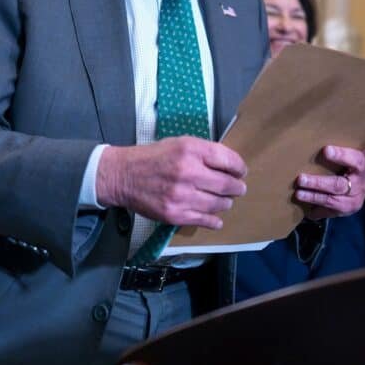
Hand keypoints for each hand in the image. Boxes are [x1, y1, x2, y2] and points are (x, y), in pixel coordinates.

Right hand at [96, 136, 247, 229]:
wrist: (123, 176)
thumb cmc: (153, 157)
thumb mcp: (179, 143)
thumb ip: (204, 152)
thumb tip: (229, 165)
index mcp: (190, 150)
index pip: (228, 160)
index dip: (239, 167)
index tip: (241, 172)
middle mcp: (188, 172)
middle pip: (227, 185)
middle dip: (237, 187)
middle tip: (239, 188)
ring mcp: (181, 196)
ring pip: (218, 204)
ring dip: (226, 203)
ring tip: (225, 201)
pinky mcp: (174, 214)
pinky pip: (204, 220)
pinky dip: (214, 220)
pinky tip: (217, 218)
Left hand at [295, 129, 364, 219]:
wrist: (358, 188)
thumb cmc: (351, 164)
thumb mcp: (358, 151)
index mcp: (362, 165)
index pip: (356, 160)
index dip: (342, 155)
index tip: (325, 150)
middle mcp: (360, 183)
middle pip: (339, 184)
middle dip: (318, 182)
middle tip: (300, 179)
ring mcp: (354, 200)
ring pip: (333, 201)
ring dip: (314, 197)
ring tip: (298, 193)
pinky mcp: (347, 211)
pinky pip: (331, 213)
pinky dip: (318, 211)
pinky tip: (307, 210)